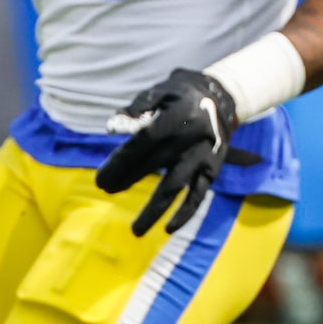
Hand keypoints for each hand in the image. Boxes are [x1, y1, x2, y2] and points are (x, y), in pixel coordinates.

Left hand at [96, 67, 255, 235]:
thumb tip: (112, 129)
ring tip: (136, 231)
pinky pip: (199, 195)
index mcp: (175, 118)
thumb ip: (135, 109)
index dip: (120, 163)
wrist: (222, 97)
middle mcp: (189, 140)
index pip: (141, 144)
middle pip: (152, 166)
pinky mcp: (212, 169)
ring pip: (175, 188)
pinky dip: (186, 213)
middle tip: (105, 190)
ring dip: (154, 210)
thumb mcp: (159, 92)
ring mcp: (202, 157)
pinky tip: (169, 229)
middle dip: (126, 180)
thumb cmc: (181, 95)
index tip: (100, 179)